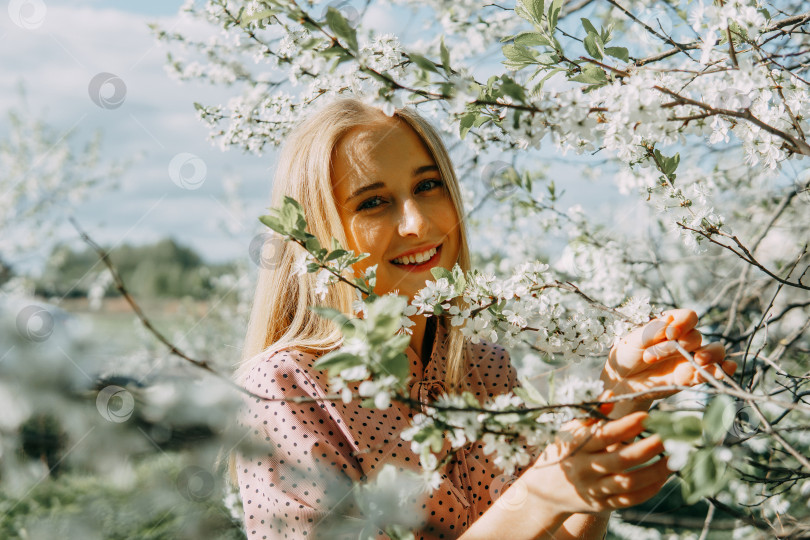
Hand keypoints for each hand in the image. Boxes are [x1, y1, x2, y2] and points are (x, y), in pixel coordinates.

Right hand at [521, 412, 670, 517]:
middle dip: (647, 448)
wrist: (544, 490)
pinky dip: (649, 490)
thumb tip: (611, 396)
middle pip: (620, 461)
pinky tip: (663, 477)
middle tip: (668, 436)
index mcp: (576, 446)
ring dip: (655, 471)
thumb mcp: (569, 430)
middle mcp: (584, 469)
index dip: (625, 425)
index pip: (603, 435)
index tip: (646, 416)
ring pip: (629, 483)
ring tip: (674, 458)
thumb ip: (591, 415)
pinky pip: (629, 500)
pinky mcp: (602, 505)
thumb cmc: (562, 451)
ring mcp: (593, 489)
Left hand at [601, 309, 736, 415]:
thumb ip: (651, 331)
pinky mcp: (692, 376)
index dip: (683, 323)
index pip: (688, 317)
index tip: (670, 334)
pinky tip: (726, 370)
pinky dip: (723, 370)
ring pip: (714, 351)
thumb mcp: (632, 340)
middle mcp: (684, 340)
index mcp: (670, 326)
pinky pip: (713, 372)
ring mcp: (690, 358)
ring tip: (699, 360)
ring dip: (711, 354)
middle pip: (696, 337)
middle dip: (677, 346)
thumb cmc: (626, 355)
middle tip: (650, 358)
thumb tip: (669, 319)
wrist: (622, 381)